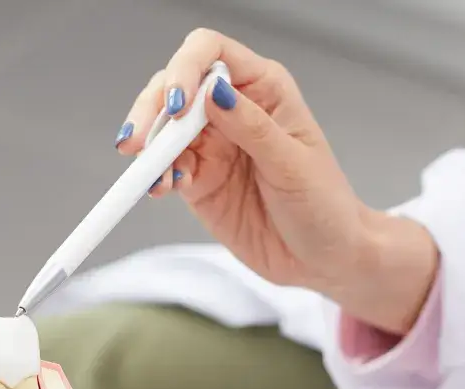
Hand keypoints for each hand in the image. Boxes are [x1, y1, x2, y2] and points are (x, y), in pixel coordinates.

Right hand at [118, 28, 438, 332]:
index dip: (186, 69)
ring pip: (164, 129)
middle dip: (153, 110)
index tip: (177, 104)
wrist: (322, 259)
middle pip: (175, 87)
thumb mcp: (293, 164)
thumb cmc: (323, 206)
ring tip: (150, 174)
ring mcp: (212, 146)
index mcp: (263, 89)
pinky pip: (166, 168)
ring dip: (150, 147)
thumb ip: (252, 127)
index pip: (211, 54)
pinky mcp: (199, 182)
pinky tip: (161, 188)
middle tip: (140, 142)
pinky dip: (156, 176)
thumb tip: (214, 91)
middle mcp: (232, 110)